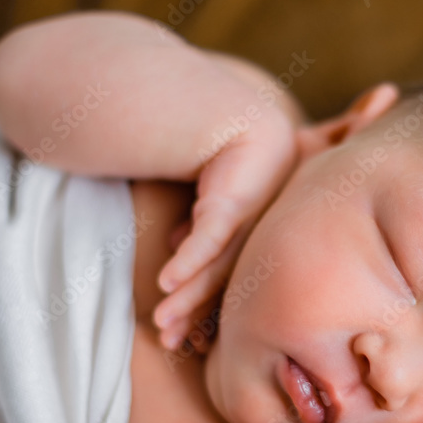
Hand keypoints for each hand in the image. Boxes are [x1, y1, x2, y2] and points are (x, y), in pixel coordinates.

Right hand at [153, 70, 299, 351]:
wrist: (144, 82)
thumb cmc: (160, 141)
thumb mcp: (191, 194)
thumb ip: (198, 229)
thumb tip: (184, 269)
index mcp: (270, 191)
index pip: (240, 258)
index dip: (207, 298)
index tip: (181, 332)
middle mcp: (278, 179)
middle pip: (237, 259)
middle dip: (199, 305)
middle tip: (171, 339)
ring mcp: (268, 166)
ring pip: (227, 247)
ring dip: (191, 290)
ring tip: (162, 325)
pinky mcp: (246, 157)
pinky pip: (218, 223)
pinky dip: (192, 256)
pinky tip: (166, 284)